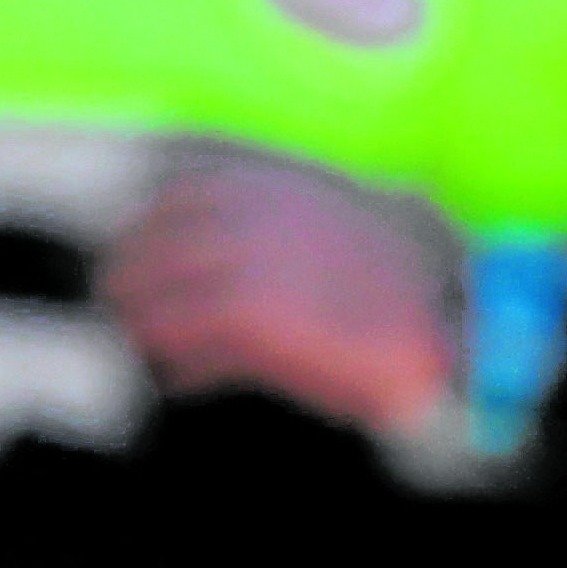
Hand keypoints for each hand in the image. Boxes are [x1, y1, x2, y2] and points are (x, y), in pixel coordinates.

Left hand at [102, 153, 460, 438]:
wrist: (446, 339)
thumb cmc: (400, 296)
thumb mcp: (337, 234)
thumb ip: (281, 227)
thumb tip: (217, 247)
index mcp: (276, 188)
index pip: (178, 199)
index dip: (148, 228)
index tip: (138, 252)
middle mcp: (255, 219)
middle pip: (156, 246)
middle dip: (131, 276)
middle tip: (120, 301)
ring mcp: (252, 268)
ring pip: (162, 297)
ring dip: (145, 323)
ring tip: (143, 341)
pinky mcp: (254, 322)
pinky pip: (192, 345)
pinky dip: (181, 365)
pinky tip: (181, 378)